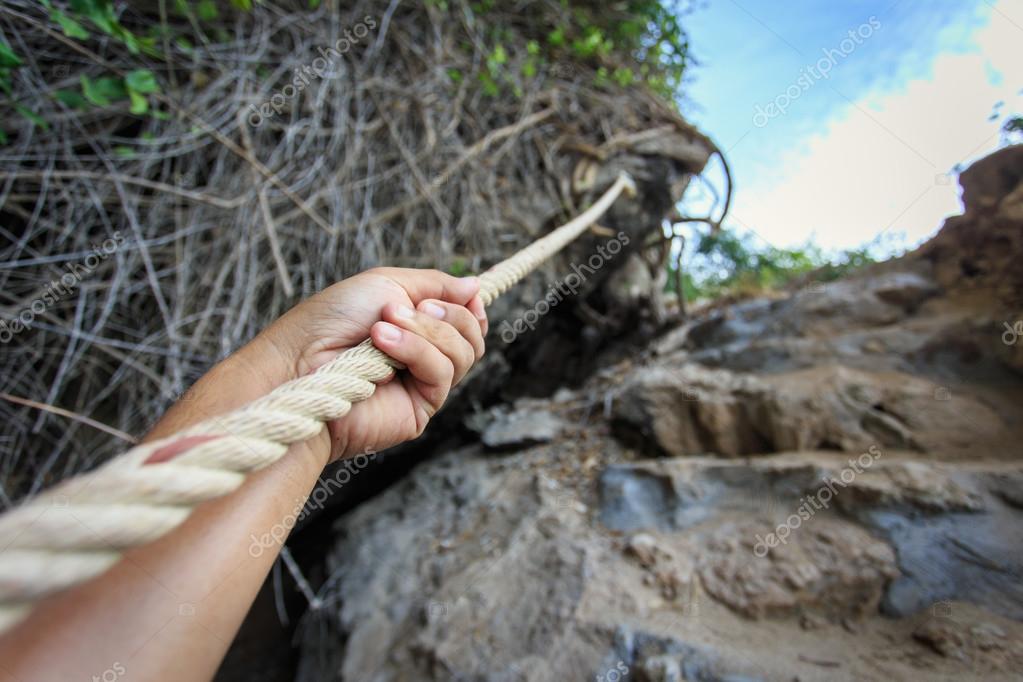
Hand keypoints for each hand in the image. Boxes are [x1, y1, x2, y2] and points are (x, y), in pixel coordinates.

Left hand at [255, 267, 487, 463]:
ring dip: (426, 330)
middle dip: (447, 314)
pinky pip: (442, 374)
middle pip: (472, 337)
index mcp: (418, 329)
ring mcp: (422, 386)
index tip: (462, 294)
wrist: (297, 364)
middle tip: (402, 308)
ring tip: (382, 326)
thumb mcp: (386, 284)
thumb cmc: (329, 323)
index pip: (467, 321)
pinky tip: (382, 343)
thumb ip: (435, 284)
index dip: (470, 307)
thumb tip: (478, 287)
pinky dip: (416, 350)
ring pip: (464, 354)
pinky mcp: (418, 410)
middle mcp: (423, 359)